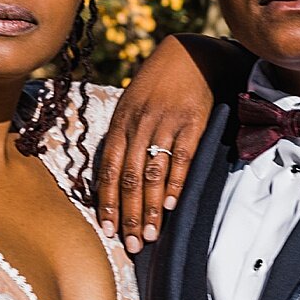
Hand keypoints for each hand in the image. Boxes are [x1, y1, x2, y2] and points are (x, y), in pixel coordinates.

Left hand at [97, 36, 224, 252]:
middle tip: (132, 245)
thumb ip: (123, 139)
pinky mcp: (192, 123)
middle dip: (129, 216)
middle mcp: (139, 125)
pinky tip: (172, 205)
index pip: (108, 171)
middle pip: (128, 179)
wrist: (189, 54)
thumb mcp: (131, 106)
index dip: (107, 203)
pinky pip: (181, 158)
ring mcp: (165, 124)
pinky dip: (175, 183)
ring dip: (152, 208)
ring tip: (152, 235)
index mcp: (120, 123)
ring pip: (153, 174)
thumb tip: (115, 178)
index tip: (108, 231)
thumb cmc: (158, 84)